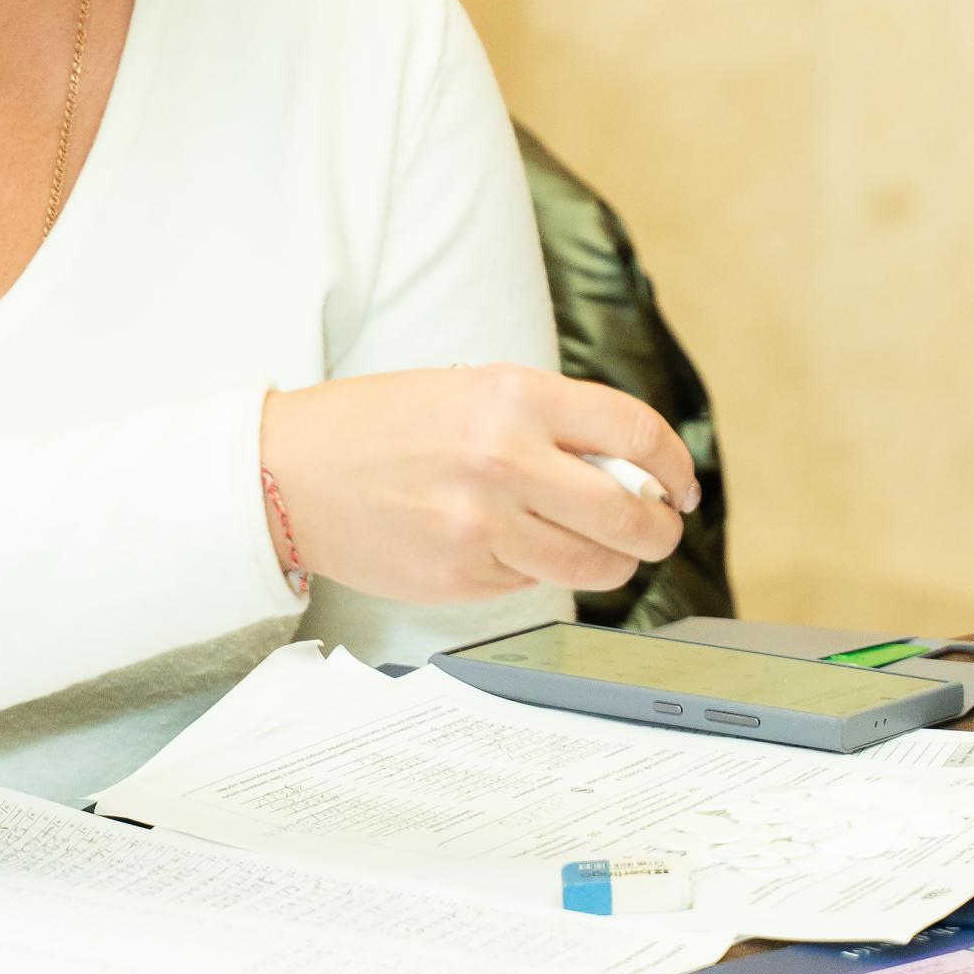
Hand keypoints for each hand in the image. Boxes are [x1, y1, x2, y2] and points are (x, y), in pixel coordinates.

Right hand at [260, 363, 696, 603]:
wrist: (292, 470)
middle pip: (631, 514)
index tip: (681, 486)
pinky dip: (538, 571)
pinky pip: (536, 583)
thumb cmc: (378, 425)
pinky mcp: (465, 576)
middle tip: (656, 529)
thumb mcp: (470, 390)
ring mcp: (485, 525)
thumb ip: (548, 422)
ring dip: (612, 563)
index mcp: (513, 396)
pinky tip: (507, 547)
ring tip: (593, 547)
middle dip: (658, 529)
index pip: (635, 434)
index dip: (676, 466)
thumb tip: (629, 471)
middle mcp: (506, 458)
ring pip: (595, 564)